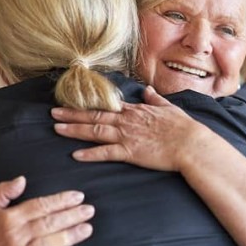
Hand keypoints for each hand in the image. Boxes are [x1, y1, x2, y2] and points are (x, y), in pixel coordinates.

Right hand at [0, 176, 94, 245]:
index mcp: (8, 219)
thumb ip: (2, 192)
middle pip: (49, 223)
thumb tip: (22, 179)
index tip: (79, 197)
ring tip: (88, 229)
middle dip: (72, 215)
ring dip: (70, 236)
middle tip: (90, 210)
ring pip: (49, 244)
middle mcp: (15, 236)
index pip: (40, 206)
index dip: (61, 200)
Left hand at [52, 86, 209, 171]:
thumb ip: (156, 99)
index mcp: (136, 111)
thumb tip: (148, 90)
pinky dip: (90, 154)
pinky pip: (106, 153)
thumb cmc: (184, 128)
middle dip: (72, 114)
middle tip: (53, 112)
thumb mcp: (170, 108)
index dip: (89, 105)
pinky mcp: (131, 152)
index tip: (74, 102)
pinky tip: (76, 155)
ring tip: (57, 128)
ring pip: (95, 131)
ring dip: (74, 129)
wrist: (191, 144)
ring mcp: (128, 136)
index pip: (107, 106)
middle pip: (95, 116)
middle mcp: (128, 121)